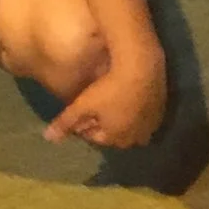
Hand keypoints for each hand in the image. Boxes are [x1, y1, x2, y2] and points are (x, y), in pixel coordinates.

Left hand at [44, 48, 165, 148]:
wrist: (143, 69)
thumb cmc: (109, 89)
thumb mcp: (82, 104)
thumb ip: (65, 122)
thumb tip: (48, 138)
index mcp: (116, 138)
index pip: (94, 137)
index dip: (83, 124)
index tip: (79, 111)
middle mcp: (135, 138)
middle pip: (113, 134)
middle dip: (103, 124)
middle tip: (94, 105)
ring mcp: (150, 126)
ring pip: (130, 126)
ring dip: (120, 118)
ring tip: (111, 100)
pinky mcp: (160, 111)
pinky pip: (144, 116)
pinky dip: (134, 111)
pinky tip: (128, 95)